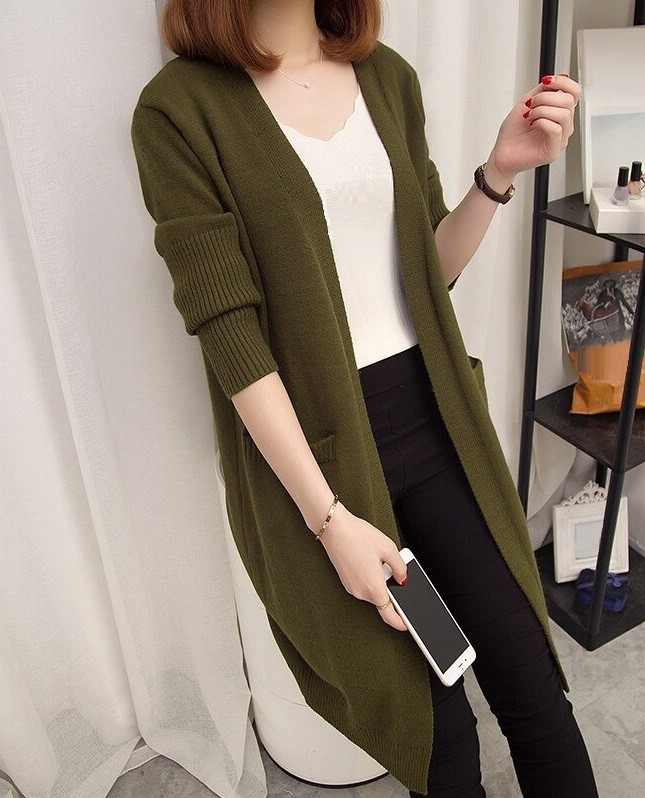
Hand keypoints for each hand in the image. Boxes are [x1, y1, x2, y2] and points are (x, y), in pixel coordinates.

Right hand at [319, 502, 408, 630]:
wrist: (333, 528)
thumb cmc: (358, 536)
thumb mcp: (389, 548)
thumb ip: (401, 567)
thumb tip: (403, 579)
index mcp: (373, 587)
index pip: (389, 615)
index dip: (400, 622)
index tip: (408, 623)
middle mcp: (360, 592)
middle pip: (382, 600)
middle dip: (390, 587)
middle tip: (391, 566)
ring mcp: (351, 587)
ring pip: (372, 590)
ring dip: (379, 579)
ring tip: (377, 557)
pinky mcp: (346, 581)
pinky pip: (363, 584)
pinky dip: (369, 576)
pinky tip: (367, 558)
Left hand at [485, 73, 581, 189]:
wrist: (501, 153)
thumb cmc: (512, 132)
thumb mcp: (527, 102)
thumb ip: (543, 90)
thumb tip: (562, 76)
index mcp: (559, 113)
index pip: (575, 92)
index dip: (563, 82)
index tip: (546, 80)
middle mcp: (563, 126)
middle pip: (569, 101)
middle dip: (546, 97)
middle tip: (530, 104)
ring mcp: (560, 140)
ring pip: (564, 114)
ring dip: (542, 110)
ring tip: (529, 116)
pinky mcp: (553, 151)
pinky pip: (556, 129)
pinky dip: (542, 122)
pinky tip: (532, 124)